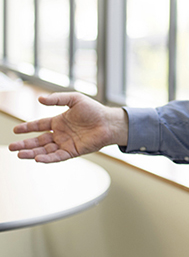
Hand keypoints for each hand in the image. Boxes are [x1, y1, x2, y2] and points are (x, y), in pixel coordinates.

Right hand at [9, 92, 128, 162]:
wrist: (108, 122)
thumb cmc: (93, 109)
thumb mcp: (74, 99)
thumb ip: (57, 99)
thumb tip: (39, 100)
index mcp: (59, 121)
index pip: (39, 125)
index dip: (28, 128)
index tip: (16, 130)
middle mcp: (60, 134)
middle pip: (38, 140)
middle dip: (25, 144)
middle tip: (11, 147)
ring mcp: (65, 143)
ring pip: (45, 150)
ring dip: (32, 153)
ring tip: (19, 154)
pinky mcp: (72, 151)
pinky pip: (57, 156)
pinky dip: (47, 158)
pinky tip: (37, 158)